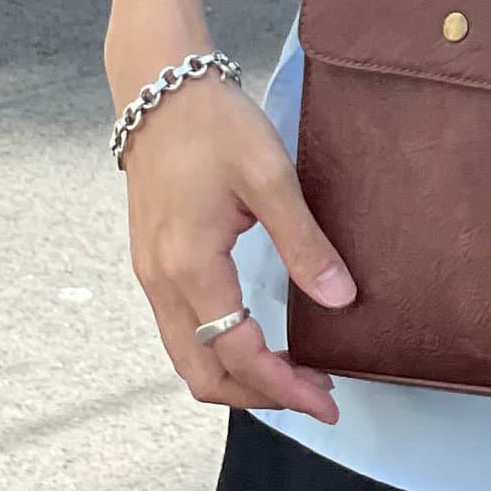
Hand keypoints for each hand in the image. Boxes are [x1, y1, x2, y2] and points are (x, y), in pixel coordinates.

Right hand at [114, 46, 353, 423]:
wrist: (159, 90)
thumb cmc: (216, 125)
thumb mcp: (270, 177)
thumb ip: (304, 242)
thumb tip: (340, 299)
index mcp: (191, 266)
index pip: (239, 353)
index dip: (285, 386)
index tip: (328, 400)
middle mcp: (161, 282)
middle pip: (202, 374)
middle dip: (260, 396)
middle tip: (317, 395)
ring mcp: (150, 275)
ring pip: (187, 357)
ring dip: (237, 378)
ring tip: (293, 375)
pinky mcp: (151, 263)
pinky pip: (181, 332)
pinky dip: (217, 352)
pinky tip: (255, 340)